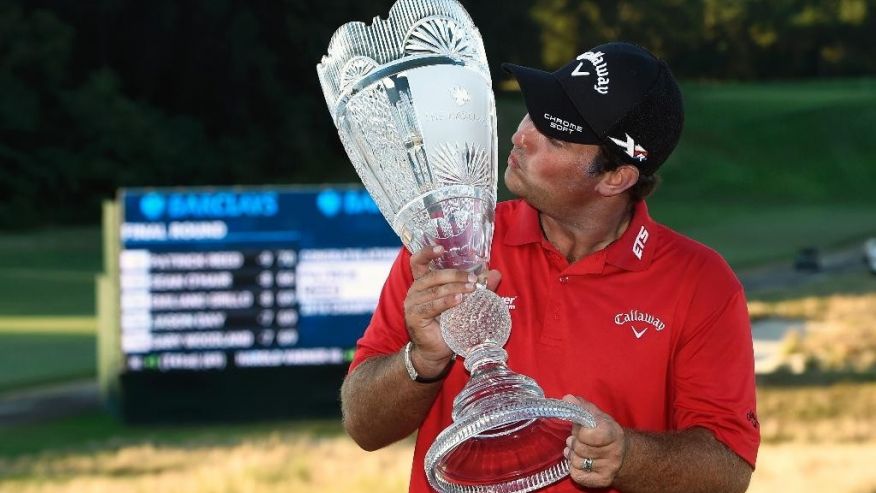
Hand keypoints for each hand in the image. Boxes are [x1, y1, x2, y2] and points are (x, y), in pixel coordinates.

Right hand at [403, 246, 500, 373]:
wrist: (436, 351)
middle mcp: (414, 291)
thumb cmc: (448, 325)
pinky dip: (446, 302)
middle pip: (432, 276)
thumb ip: (476, 286)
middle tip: (473, 279)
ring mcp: (412, 304)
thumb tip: (495, 273)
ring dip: (455, 288)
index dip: (427, 252)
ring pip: (435, 291)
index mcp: (422, 283)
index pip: (418, 262)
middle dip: (454, 275)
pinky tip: (459, 300)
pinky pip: (431, 306)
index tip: (441, 248)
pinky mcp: (414, 317)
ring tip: (471, 289)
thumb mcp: (464, 302)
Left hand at [563, 395, 627, 488]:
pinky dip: (574, 468)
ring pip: (576, 462)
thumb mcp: (597, 416)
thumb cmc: (606, 432)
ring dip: (573, 455)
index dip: (580, 432)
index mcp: (613, 433)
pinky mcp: (603, 481)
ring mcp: (609, 468)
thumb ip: (582, 407)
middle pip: (579, 448)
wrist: (624, 455)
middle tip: (578, 439)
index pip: (586, 434)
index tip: (582, 429)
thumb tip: (567, 398)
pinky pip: (577, 475)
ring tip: (579, 450)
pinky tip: (581, 462)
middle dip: (575, 442)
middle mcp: (614, 452)